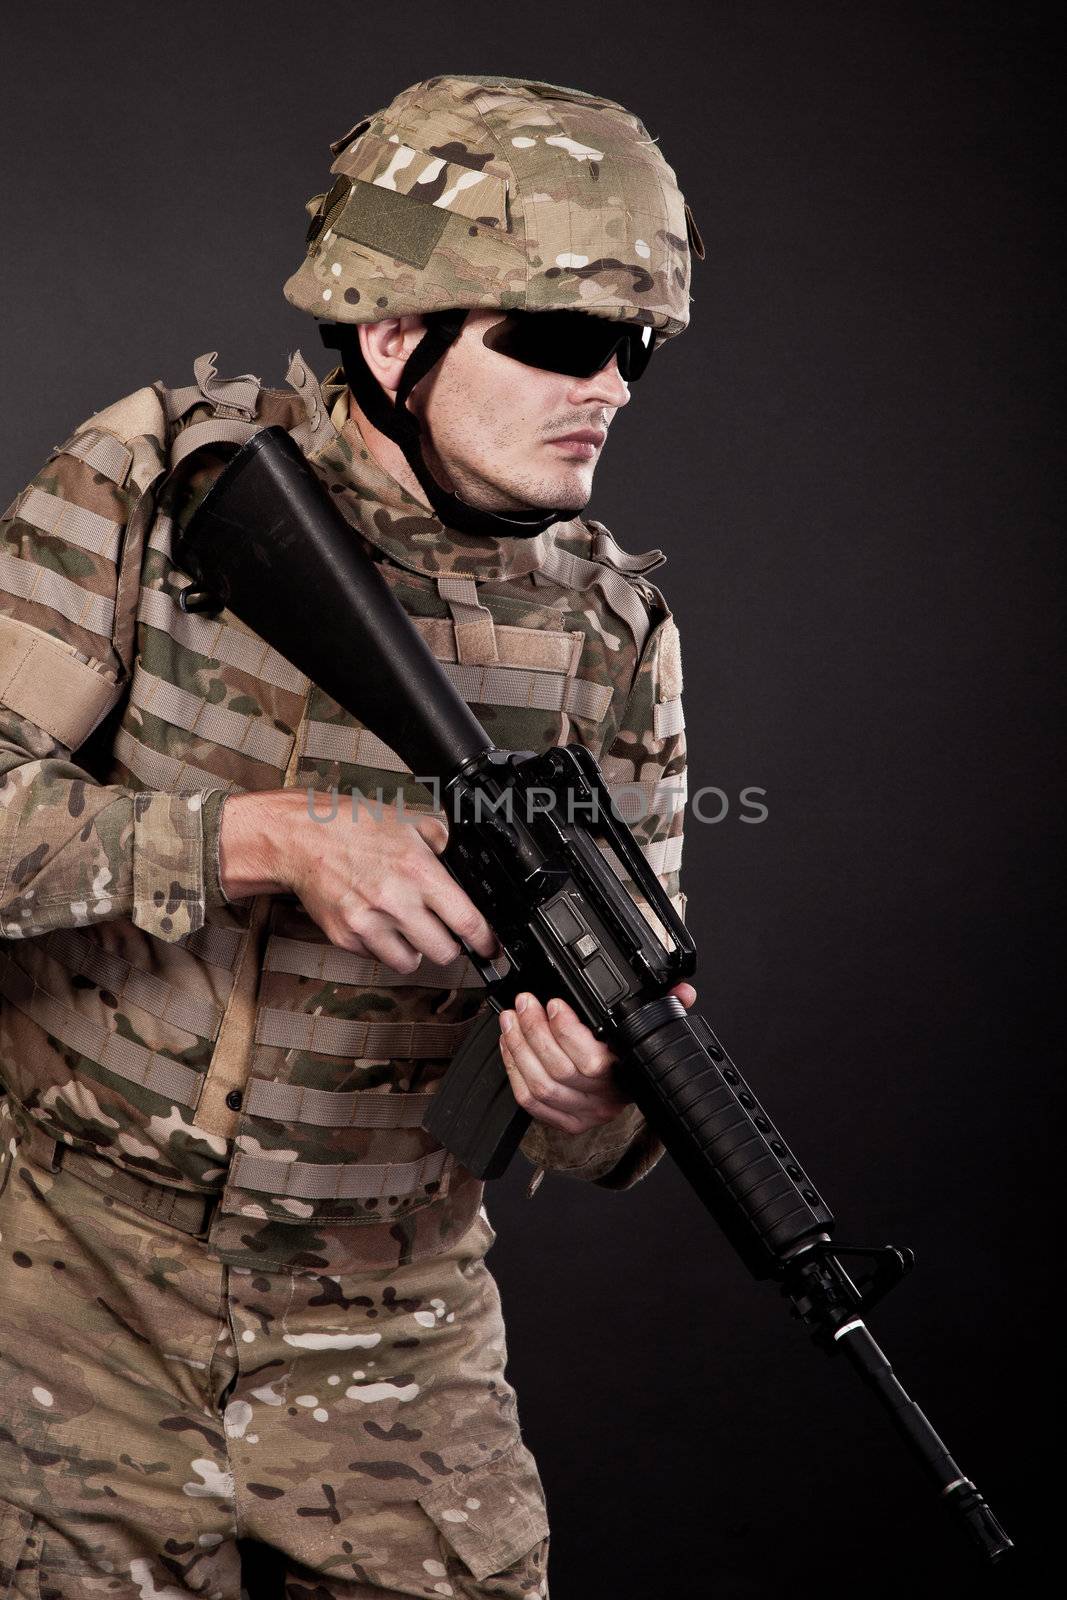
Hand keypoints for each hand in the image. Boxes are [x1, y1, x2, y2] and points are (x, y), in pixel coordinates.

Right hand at [218, 790, 498, 970]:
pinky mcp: (346, 937)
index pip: (467, 921)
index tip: (489, 946)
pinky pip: (378, 958)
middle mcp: (396, 902)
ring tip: (410, 930)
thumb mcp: (409, 820)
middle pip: (444, 952)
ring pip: (411, 963)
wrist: (300, 837)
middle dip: (450, 945)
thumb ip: (443, 840)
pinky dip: (384, 947)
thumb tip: (468, 857)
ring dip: (416, 951)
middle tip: (445, 933)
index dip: (485, 940)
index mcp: (419, 871)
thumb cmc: (352, 825)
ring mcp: (368, 923)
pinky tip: (380, 923)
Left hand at [499, 981, 696, 1133]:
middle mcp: (602, 1100)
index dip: (567, 1032)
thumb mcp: (650, 1030)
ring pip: (539, 1086)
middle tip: (525, 1003)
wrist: (628, 1094)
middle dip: (534, 1031)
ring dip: (519, 1048)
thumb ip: (664, 1006)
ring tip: (511, 1019)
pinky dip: (513, 1069)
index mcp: (625, 1076)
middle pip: (559, 1070)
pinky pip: (528, 1100)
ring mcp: (579, 1114)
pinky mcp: (561, 1121)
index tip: (554, 1003)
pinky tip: (509, 1044)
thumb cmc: (636, 1059)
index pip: (592, 1062)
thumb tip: (680, 991)